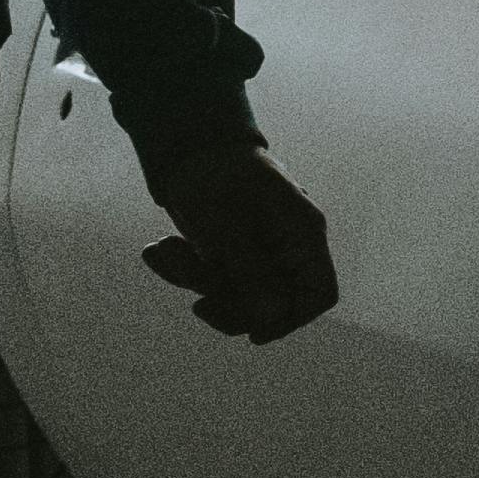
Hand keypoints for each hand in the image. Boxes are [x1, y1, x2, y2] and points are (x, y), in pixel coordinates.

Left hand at [141, 142, 340, 344]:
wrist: (187, 143)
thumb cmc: (212, 173)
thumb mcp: (222, 223)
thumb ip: (248, 270)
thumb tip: (269, 319)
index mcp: (301, 232)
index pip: (319, 293)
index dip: (293, 319)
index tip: (254, 333)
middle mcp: (288, 245)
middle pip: (271, 302)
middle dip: (224, 299)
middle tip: (189, 291)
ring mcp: (261, 250)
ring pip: (236, 294)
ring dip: (194, 281)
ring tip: (162, 250)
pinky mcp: (234, 252)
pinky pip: (213, 280)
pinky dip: (183, 270)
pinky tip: (160, 249)